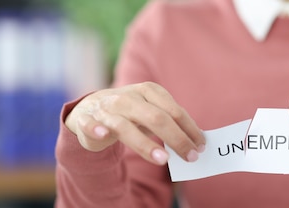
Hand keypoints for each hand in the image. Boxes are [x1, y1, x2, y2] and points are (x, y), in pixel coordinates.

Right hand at [65, 82, 205, 164]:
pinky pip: (89, 125)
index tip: (201, 146)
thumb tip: (196, 140)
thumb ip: (170, 122)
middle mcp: (127, 98)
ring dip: (145, 144)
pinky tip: (103, 134)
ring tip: (164, 159)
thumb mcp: (151, 111)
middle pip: (155, 118)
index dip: (189, 129)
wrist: (90, 108)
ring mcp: (106, 109)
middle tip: (191, 157)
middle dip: (176, 138)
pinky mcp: (86, 121)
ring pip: (125, 126)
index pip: (173, 110)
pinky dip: (95, 128)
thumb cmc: (129, 112)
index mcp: (147, 91)